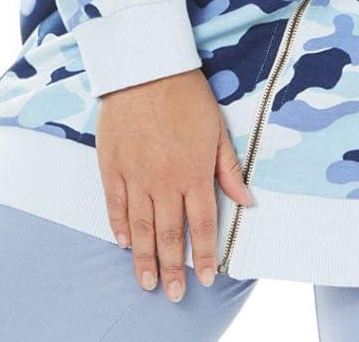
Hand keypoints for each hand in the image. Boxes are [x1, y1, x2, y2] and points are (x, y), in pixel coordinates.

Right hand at [95, 67, 253, 301]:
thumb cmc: (185, 93)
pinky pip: (115, 205)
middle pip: (170, 234)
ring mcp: (135, 174)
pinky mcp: (111, 165)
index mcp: (194, 170)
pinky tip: (125, 243)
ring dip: (145, 258)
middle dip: (173, 268)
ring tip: (147, 283)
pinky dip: (120, 226)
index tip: (207, 278)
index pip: (203, 223)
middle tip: (174, 294)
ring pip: (141, 227)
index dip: (206, 254)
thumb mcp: (216, 127)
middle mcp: (164, 180)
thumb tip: (247, 201)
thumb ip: (229, 168)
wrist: (144, 65)